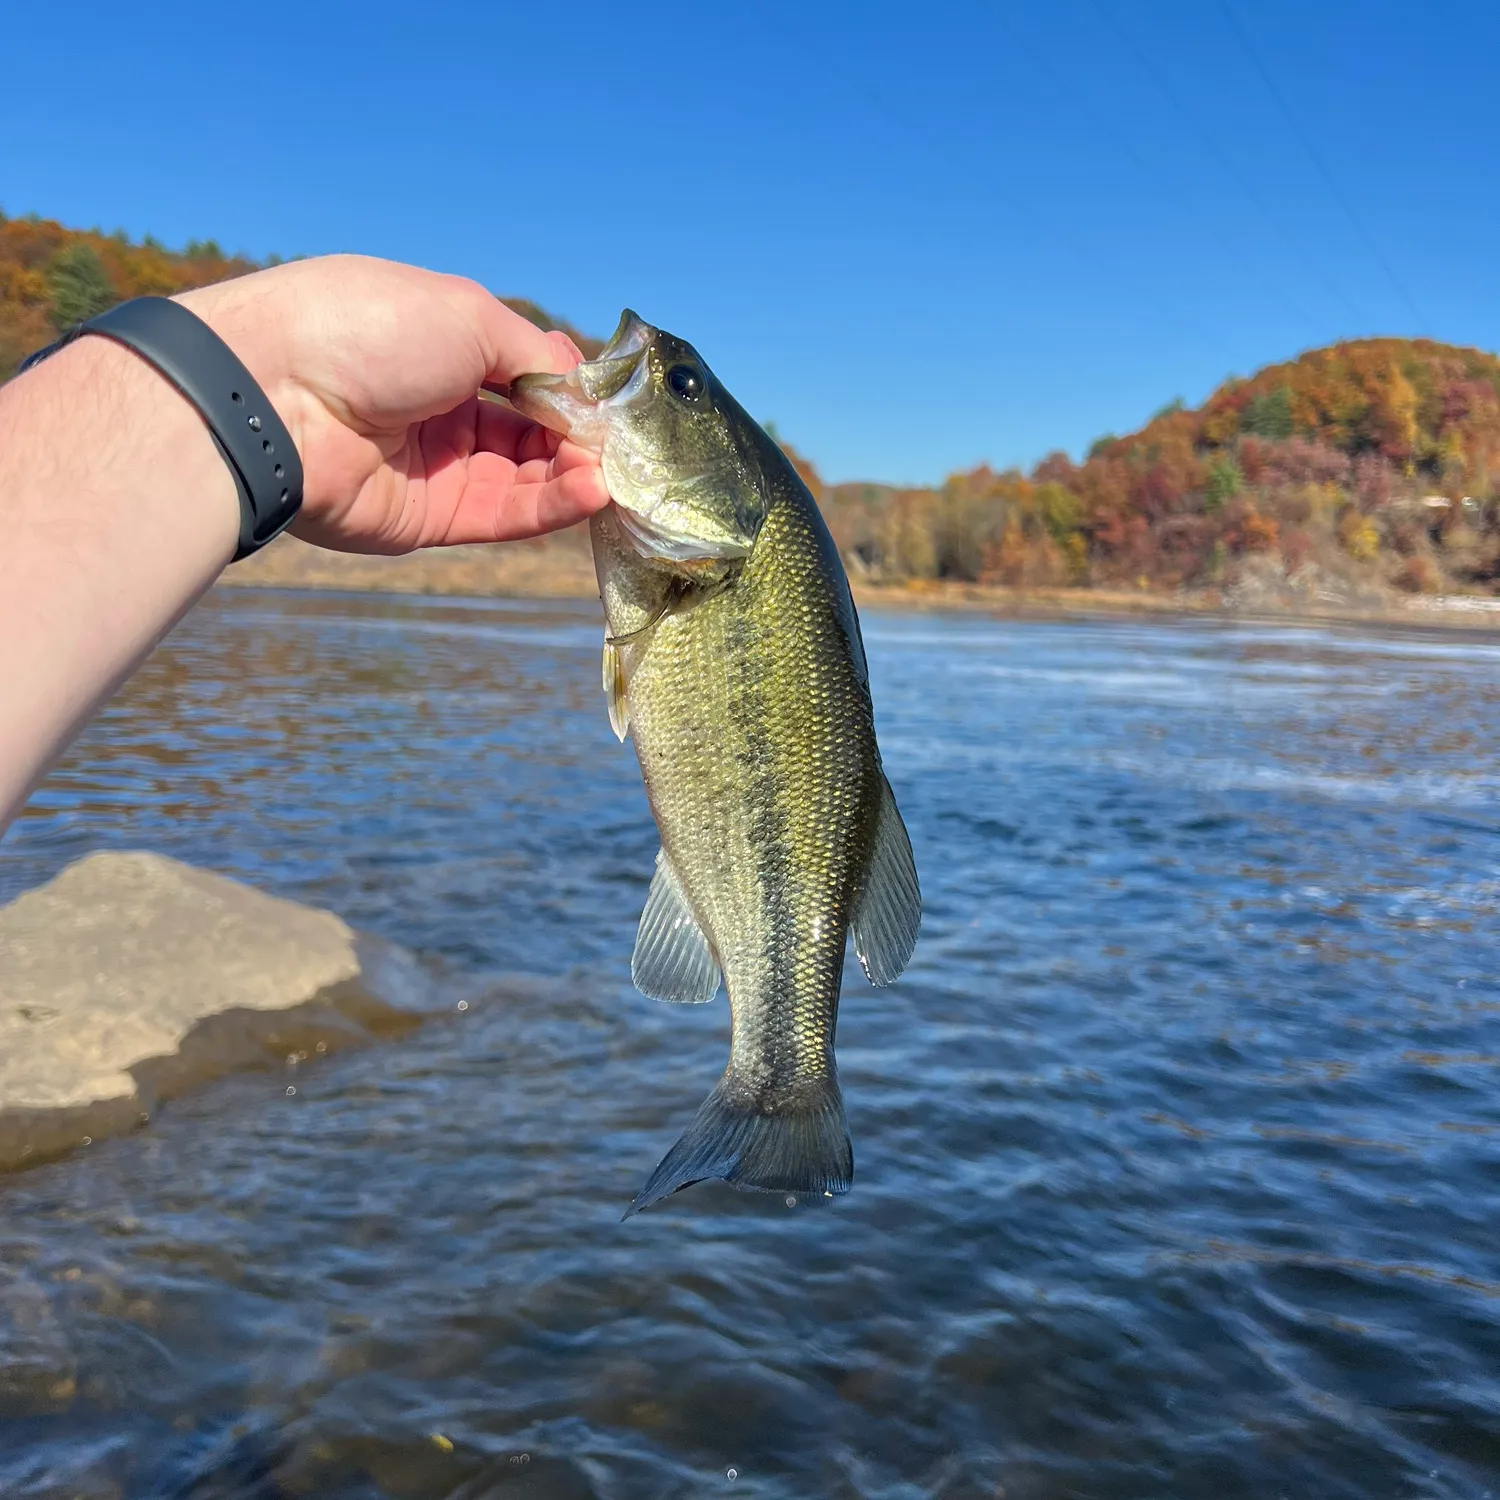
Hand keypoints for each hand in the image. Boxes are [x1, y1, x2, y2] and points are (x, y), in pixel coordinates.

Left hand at [176, 255, 609, 553]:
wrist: (278, 397)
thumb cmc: (370, 330)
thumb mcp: (468, 316)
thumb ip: (534, 356)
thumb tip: (582, 390)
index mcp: (441, 344)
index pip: (525, 372)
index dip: (569, 387)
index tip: (610, 401)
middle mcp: (441, 405)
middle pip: (532, 429)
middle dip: (580, 437)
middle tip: (622, 447)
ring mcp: (437, 464)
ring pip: (525, 476)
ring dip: (575, 474)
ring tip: (611, 474)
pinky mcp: (431, 518)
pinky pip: (504, 514)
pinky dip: (552, 505)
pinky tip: (590, 491)